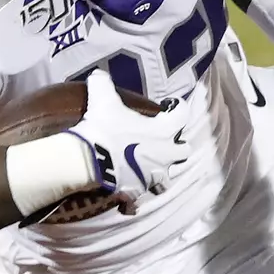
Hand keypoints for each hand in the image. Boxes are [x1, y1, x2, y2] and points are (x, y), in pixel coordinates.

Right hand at [66, 70, 189, 211]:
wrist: (90, 161)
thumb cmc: (104, 128)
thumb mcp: (102, 99)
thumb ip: (103, 83)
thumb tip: (98, 73)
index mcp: (163, 131)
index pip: (183, 115)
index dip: (178, 107)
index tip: (169, 105)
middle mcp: (164, 155)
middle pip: (183, 152)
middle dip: (176, 146)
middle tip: (161, 139)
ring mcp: (152, 177)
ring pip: (167, 179)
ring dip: (160, 172)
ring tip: (148, 167)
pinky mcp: (137, 193)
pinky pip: (139, 200)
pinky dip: (135, 198)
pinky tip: (127, 194)